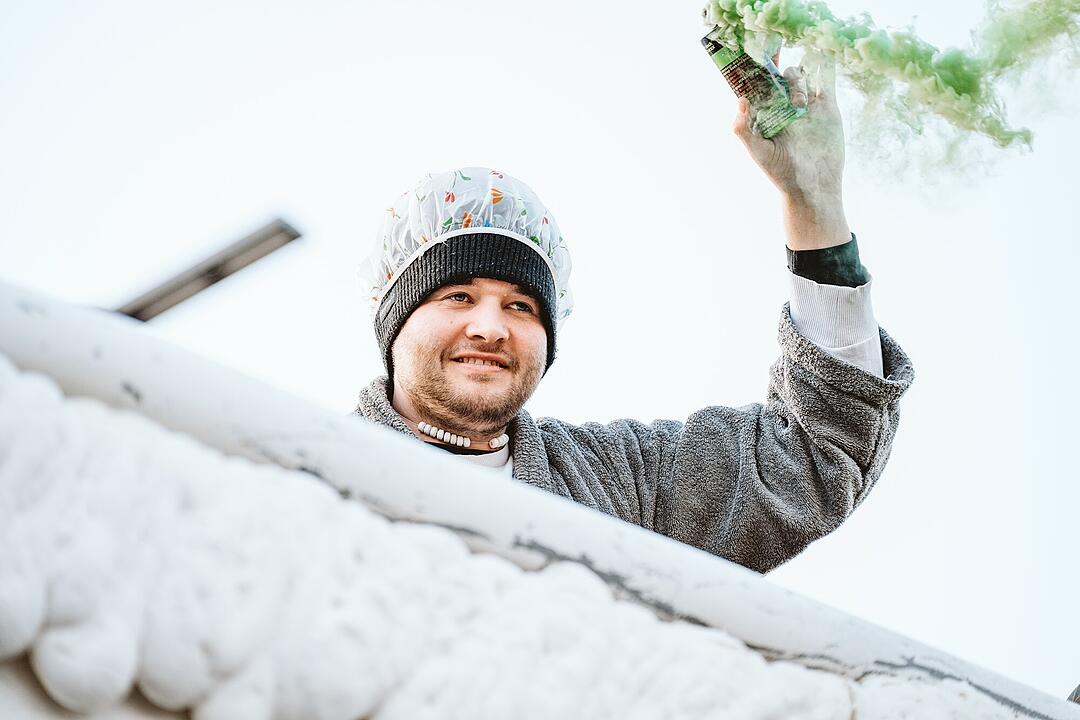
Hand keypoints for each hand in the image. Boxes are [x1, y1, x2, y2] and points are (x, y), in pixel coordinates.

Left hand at [733, 54, 850, 249]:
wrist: (814, 185)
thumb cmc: (782, 172)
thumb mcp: (759, 152)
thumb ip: (744, 130)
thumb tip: (741, 101)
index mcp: (765, 114)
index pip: (758, 85)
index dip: (755, 68)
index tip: (753, 52)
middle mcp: (784, 106)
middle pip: (779, 75)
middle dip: (776, 61)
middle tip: (775, 48)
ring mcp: (806, 104)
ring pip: (800, 75)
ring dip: (797, 79)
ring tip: (800, 105)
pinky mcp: (827, 106)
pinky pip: (825, 80)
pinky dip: (825, 66)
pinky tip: (823, 57)